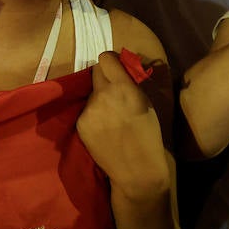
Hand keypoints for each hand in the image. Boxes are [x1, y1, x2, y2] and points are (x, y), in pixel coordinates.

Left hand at [77, 51, 171, 200]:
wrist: (136, 170)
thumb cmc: (148, 136)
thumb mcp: (146, 104)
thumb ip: (131, 84)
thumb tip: (121, 69)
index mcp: (125, 89)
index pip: (106, 58)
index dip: (111, 62)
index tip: (115, 68)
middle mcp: (104, 95)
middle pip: (96, 71)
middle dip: (104, 77)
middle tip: (112, 89)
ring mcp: (90, 110)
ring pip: (91, 93)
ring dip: (99, 99)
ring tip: (112, 117)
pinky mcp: (81, 123)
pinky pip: (86, 110)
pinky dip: (94, 115)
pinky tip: (104, 129)